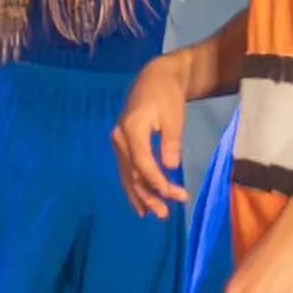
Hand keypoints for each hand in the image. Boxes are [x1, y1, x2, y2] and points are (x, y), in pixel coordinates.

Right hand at [111, 76, 186, 218]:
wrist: (154, 78)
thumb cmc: (167, 95)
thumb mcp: (174, 116)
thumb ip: (171, 142)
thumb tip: (170, 167)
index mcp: (131, 129)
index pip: (142, 163)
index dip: (157, 182)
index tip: (174, 195)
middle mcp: (119, 138)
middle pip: (132, 173)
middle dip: (149, 195)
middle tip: (165, 214)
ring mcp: (118, 142)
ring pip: (127, 175)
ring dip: (140, 196)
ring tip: (153, 214)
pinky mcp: (122, 144)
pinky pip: (126, 170)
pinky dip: (133, 187)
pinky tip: (140, 203)